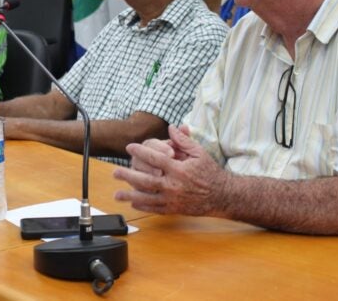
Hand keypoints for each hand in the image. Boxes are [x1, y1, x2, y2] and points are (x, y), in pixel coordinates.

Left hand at [113, 125, 227, 216]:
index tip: (130, 147)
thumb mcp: (199, 153)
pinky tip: (133, 203)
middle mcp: (174, 185)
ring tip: (117, 194)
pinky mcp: (174, 209)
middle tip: (115, 172)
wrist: (222, 196)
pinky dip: (143, 207)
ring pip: (148, 198)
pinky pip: (155, 209)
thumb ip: (184, 141)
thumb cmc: (210, 172)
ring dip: (131, 195)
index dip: (141, 151)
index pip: (156, 158)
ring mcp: (173, 199)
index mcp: (179, 170)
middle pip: (146, 180)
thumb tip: (172, 127)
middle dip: (129, 176)